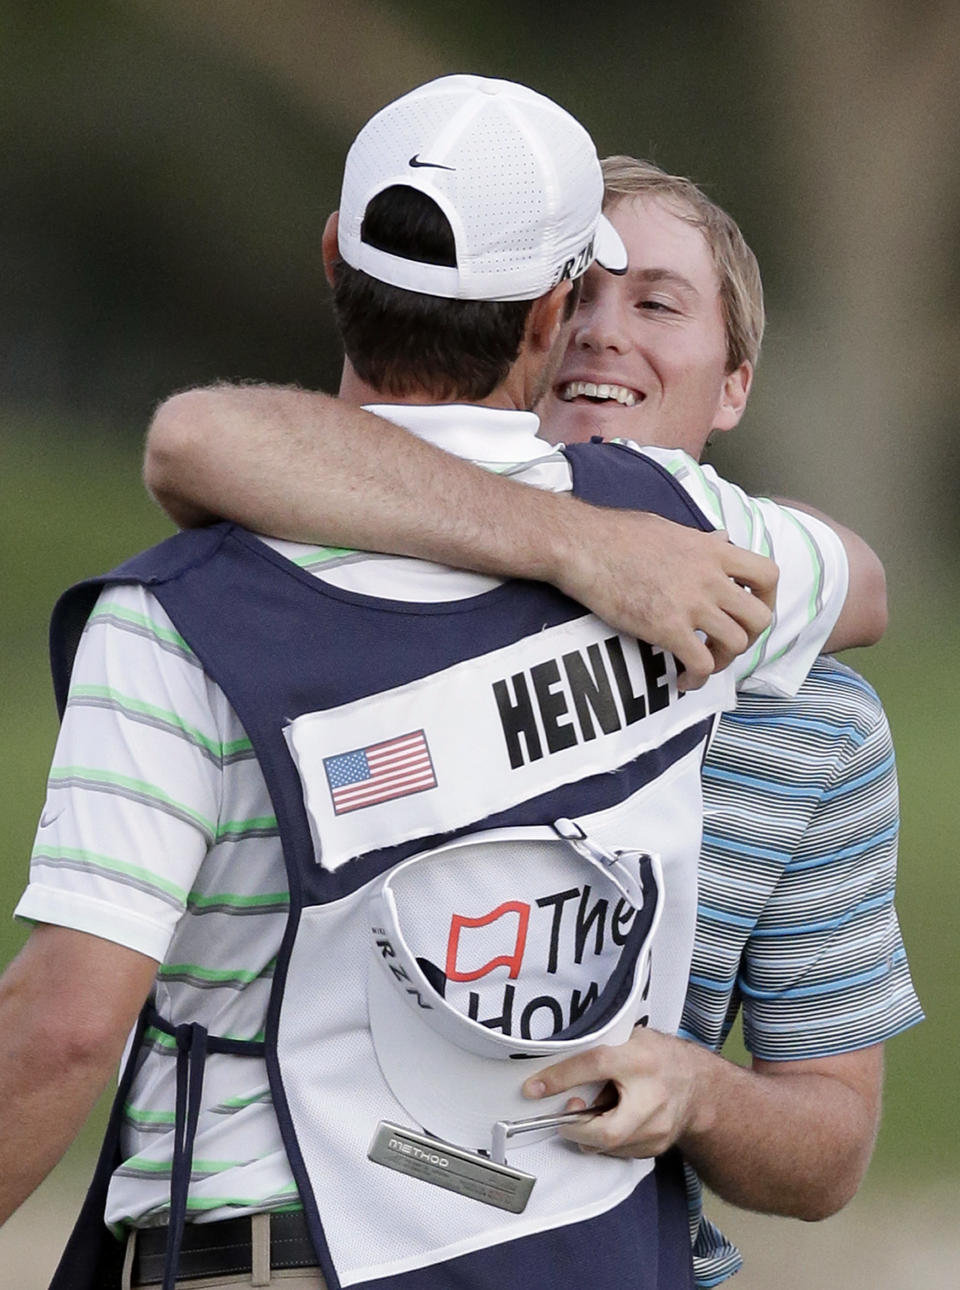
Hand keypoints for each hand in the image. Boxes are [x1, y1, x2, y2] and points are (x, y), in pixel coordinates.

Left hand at [521, 1028, 704, 1158]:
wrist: (700, 1086)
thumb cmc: (658, 1057)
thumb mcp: (631, 1038)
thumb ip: (601, 1047)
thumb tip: (556, 1055)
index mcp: (641, 1060)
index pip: (596, 1065)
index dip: (561, 1077)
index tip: (534, 1088)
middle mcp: (652, 1097)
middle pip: (606, 1130)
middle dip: (576, 1129)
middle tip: (563, 1118)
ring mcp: (657, 1128)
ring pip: (609, 1145)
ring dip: (587, 1135)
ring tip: (588, 1114)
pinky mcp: (655, 1147)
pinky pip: (618, 1152)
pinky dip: (604, 1141)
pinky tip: (608, 1122)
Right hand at [553, 508, 777, 690]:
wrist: (581, 545)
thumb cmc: (615, 533)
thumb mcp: (669, 528)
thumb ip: (700, 540)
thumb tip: (719, 539)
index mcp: (712, 550)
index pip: (768, 574)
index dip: (767, 599)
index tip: (748, 611)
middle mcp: (709, 577)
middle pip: (760, 617)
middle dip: (748, 638)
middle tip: (725, 643)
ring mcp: (690, 603)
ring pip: (736, 644)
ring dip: (723, 660)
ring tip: (702, 663)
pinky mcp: (666, 627)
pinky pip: (701, 663)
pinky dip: (697, 679)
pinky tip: (681, 680)